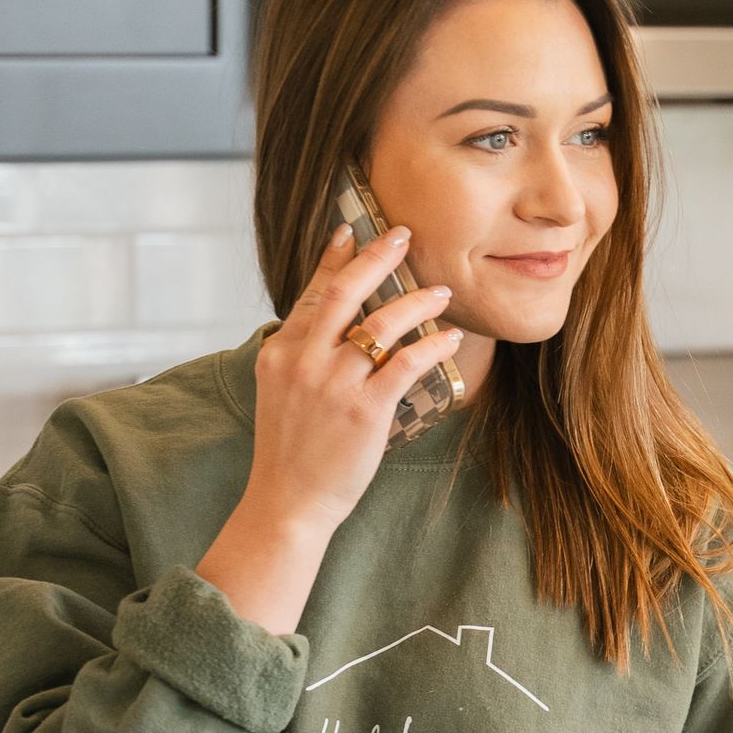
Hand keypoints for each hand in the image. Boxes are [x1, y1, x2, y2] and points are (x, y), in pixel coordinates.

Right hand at [246, 222, 460, 535]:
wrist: (287, 503)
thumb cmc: (290, 452)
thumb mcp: (280, 393)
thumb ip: (300, 355)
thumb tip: (328, 325)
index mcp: (280, 352)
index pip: (312, 293)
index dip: (334, 258)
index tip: (351, 230)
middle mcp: (304, 360)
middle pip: (345, 292)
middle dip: (377, 257)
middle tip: (403, 235)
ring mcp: (334, 384)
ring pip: (381, 323)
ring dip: (416, 301)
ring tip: (441, 292)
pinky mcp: (365, 411)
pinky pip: (407, 364)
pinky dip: (433, 346)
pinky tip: (451, 339)